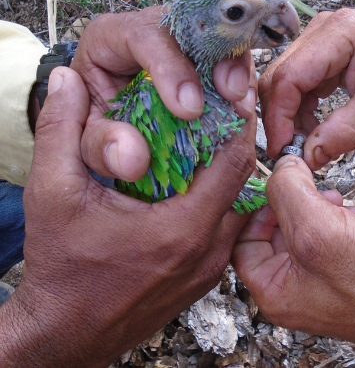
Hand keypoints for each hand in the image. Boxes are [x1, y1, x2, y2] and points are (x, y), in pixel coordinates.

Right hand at [0, 66, 255, 367]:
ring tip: (208, 143)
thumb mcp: (51, 195)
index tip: (232, 97)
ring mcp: (209, 268)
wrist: (65, 332)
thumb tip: (65, 82)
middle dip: (235, 143)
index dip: (238, 124)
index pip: (234, 162)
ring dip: (228, 173)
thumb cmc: (61, 270)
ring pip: (239, 206)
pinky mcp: (203, 277)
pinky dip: (220, 201)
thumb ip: (59, 132)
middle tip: (220, 113)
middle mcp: (207, 250)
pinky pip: (228, 229)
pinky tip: (195, 185)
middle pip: (243, 182)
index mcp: (182, 228)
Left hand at [71, 7, 256, 181]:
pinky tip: (242, 102)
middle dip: (213, 58)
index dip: (168, 66)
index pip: (141, 34)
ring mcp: (177, 41)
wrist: (110, 128)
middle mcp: (145, 31)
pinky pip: (226, 55)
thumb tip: (131, 158)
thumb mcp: (88, 140)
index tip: (188, 107)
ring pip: (213, 35)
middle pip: (187, 26)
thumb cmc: (95, 126)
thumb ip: (100, 147)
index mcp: (107, 39)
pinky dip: (238, 76)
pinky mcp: (199, 57)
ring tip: (240, 100)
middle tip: (230, 95)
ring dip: (233, 65)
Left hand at [232, 155, 354, 364]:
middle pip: (272, 233)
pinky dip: (334, 219)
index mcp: (274, 292)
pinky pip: (324, 238)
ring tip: (335, 202)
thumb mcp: (321, 230)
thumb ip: (288, 192)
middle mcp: (292, 291)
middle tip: (309, 190)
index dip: (255, 209)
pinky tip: (352, 214)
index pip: (243, 242)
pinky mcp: (342, 273)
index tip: (273, 186)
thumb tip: (279, 167)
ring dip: (313, 208)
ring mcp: (318, 283)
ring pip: (300, 231)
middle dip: (291, 204)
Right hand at [259, 9, 354, 169]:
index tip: (281, 147)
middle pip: (278, 79)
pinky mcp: (317, 53)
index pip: (289, 77)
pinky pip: (294, 84)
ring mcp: (315, 41)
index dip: (279, 116)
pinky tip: (311, 125)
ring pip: (282, 83)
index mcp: (338, 33)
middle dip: (280, 118)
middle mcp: (319, 32)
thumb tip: (311, 156)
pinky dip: (298, 109)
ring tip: (306, 140)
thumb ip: (347, 130)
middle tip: (291, 149)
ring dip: (287, 116)